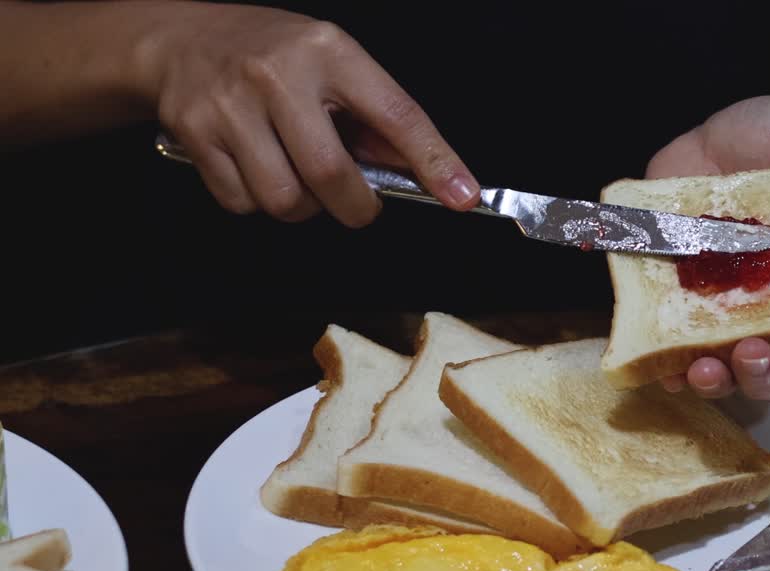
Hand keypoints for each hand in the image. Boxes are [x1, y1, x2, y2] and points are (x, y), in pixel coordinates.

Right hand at [143, 4, 477, 226]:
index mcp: (329, 53)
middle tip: (357, 202)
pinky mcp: (195, 134)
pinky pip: (242, 203)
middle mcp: (279, 75)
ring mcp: (231, 105)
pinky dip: (257, 201)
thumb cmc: (273, 56)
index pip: (397, 115)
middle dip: (354, 206)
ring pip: (284, 199)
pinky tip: (258, 168)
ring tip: (298, 176)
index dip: (434, 162)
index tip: (462, 197)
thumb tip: (427, 173)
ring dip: (303, 206)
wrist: (182, 40)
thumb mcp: (333, 65)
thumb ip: (378, 118)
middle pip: (330, 175)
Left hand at [646, 96, 769, 400]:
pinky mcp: (674, 304)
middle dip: (763, 376)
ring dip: (715, 381)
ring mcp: (719, 312)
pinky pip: (669, 352)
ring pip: (721, 370)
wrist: (715, 131)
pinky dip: (666, 367)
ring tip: (704, 369)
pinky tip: (662, 367)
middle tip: (752, 354)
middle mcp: (769, 313)